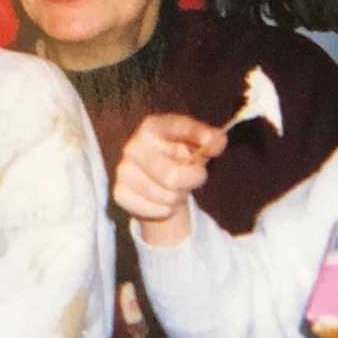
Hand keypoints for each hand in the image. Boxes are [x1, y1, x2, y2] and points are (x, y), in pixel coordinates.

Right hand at [113, 114, 226, 245]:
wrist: (155, 183)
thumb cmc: (178, 159)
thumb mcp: (196, 146)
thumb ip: (210, 140)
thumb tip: (218, 140)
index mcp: (152, 127)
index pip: (177, 127)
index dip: (197, 134)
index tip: (214, 142)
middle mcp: (134, 146)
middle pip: (171, 176)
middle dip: (191, 181)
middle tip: (195, 179)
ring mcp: (124, 169)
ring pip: (165, 196)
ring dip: (178, 198)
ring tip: (175, 189)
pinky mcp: (119, 192)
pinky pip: (153, 209)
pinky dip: (164, 210)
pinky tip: (161, 200)